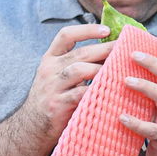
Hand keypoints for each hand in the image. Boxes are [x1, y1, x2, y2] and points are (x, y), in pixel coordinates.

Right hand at [21, 23, 112, 141]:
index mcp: (50, 58)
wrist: (32, 126)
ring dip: (101, 68)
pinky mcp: (58, 104)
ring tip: (119, 69)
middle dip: (104, 49)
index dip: (87, 30)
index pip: (66, 35)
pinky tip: (111, 90)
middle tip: (124, 48)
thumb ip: (77, 64)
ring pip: (79, 70)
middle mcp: (50, 69)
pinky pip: (80, 94)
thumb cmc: (54, 98)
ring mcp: (52, 87)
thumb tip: (111, 51)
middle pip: (79, 53)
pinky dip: (96, 90)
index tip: (107, 29)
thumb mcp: (59, 76)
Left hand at [120, 52, 156, 155]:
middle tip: (132, 57)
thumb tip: (117, 77)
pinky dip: (137, 123)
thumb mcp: (155, 111)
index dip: (154, 59)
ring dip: (146, 87)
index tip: (134, 50)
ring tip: (126, 81)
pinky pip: (152, 129)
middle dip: (153, 65)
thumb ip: (144, 97)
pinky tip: (122, 118)